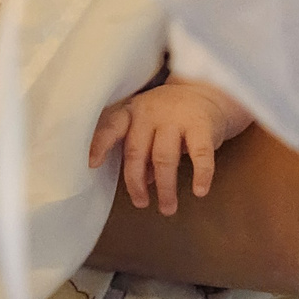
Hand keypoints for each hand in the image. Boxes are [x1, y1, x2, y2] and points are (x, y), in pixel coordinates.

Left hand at [91, 80, 256, 214]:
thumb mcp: (149, 126)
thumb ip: (142, 151)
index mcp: (132, 111)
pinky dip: (200, 174)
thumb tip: (142, 182)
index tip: (92, 164)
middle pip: (137, 152)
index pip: (111, 127)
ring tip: (167, 208)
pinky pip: (200, 154)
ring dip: (166, 187)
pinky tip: (199, 191)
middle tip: (141, 204)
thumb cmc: (170, 115)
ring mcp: (176, 117)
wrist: (206, 90)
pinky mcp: (202, 124)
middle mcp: (150, 112)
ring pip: (164, 158)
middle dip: (136, 183)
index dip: (100, 144)